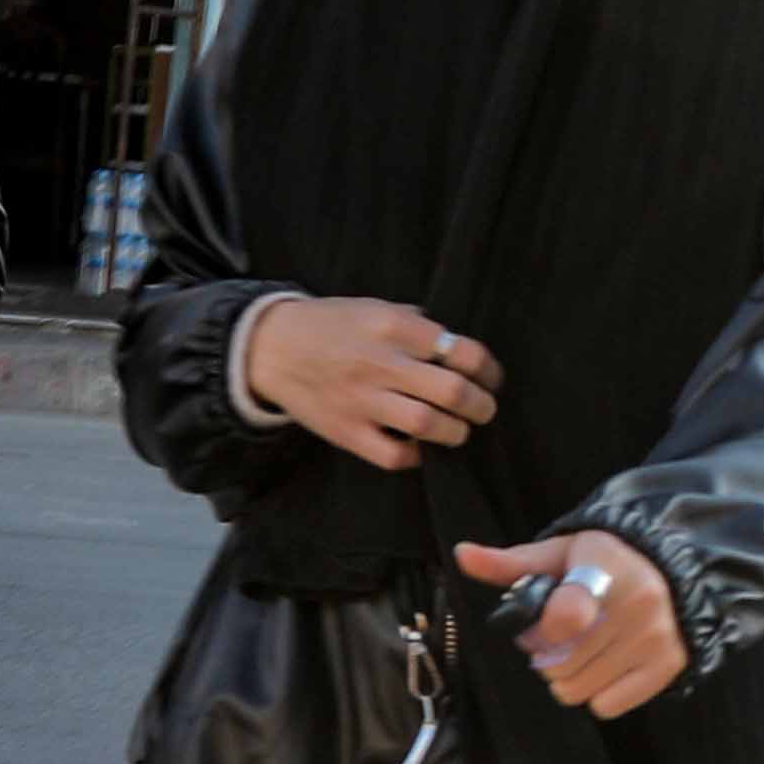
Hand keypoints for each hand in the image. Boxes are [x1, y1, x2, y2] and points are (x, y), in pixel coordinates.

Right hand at [241, 297, 500, 472]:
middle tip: (483, 409)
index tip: (490, 377)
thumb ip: (416, 323)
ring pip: (430, 426)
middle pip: (454, 391)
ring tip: (458, 430)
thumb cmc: (330, 326)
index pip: (462, 351)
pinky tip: (419, 447)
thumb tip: (456, 346)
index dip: (488, 369)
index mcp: (394, 327)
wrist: (272, 349)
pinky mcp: (347, 432)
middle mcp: (381, 363)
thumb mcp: (374, 307)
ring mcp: (363, 401)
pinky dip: (417, 455)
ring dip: (456, 432)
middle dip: (481, 406)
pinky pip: (395, 456)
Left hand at [456, 532, 686, 718]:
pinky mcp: (667, 666)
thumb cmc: (603, 562)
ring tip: (578, 654)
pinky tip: (604, 667)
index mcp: (604, 568)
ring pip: (579, 690)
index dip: (539, 634)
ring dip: (567, 679)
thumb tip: (463, 555)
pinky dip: (598, 694)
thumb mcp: (559, 553)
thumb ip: (510, 563)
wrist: (672, 568)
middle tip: (556, 640)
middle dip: (546, 657)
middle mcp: (637, 604)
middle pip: (561, 663)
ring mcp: (655, 638)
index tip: (537, 628)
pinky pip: (607, 706)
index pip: (565, 616)